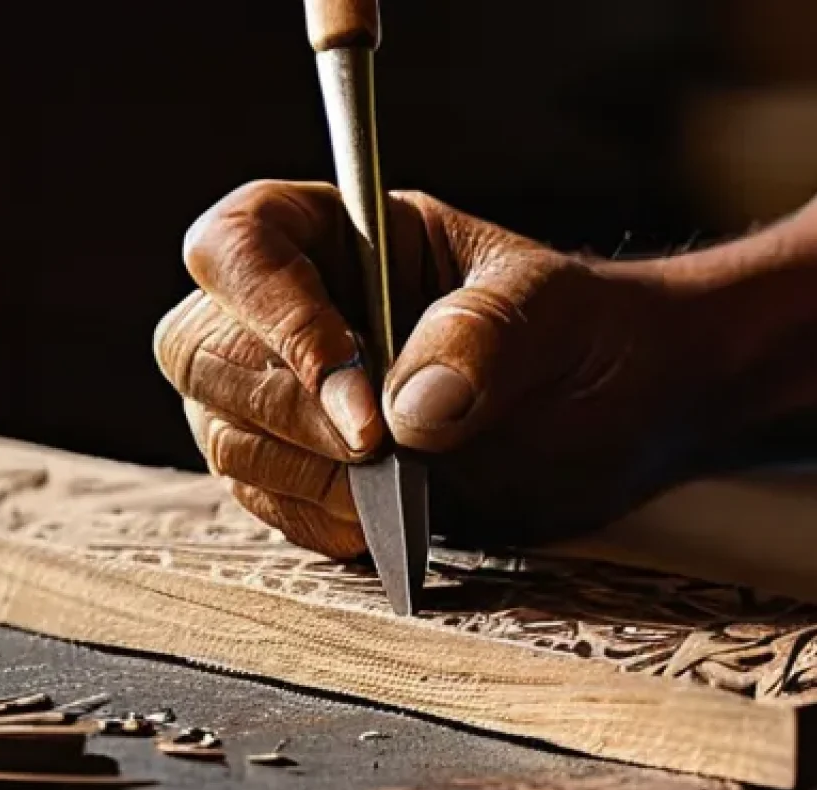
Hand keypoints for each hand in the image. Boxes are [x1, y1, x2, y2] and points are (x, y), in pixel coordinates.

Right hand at [154, 181, 690, 557]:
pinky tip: (374, 525)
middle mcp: (304, 314)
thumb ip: (483, 339)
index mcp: (347, 238)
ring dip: (296, 474)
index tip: (353, 393)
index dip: (272, 313)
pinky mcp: (314, 471)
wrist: (615, 414)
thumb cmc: (586, 336)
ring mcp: (300, 398)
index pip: (243, 244)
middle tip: (374, 452)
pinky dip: (309, 518)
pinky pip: (263, 499)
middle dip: (284, 410)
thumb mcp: (554, 311)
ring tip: (389, 492)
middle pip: (202, 347)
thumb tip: (407, 410)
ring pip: (223, 431)